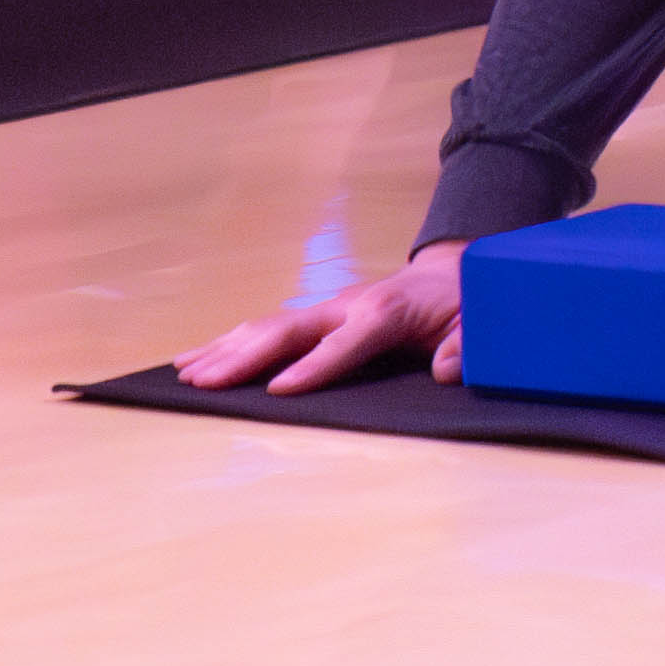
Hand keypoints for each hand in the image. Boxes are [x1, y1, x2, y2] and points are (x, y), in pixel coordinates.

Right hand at [178, 238, 464, 390]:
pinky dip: (230, 344)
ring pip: (267, 327)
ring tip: (185, 373)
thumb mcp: (479, 323)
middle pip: (287, 330)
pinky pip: (269, 330)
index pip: (343, 343)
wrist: (453, 273)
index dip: (313, 367)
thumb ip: (467, 345)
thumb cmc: (463, 306)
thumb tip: (449, 369)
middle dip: (244, 358)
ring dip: (225, 350)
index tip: (279, 392)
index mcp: (384, 312)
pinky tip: (198, 359)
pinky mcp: (317, 314)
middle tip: (204, 382)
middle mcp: (346, 305)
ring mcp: (327, 307)